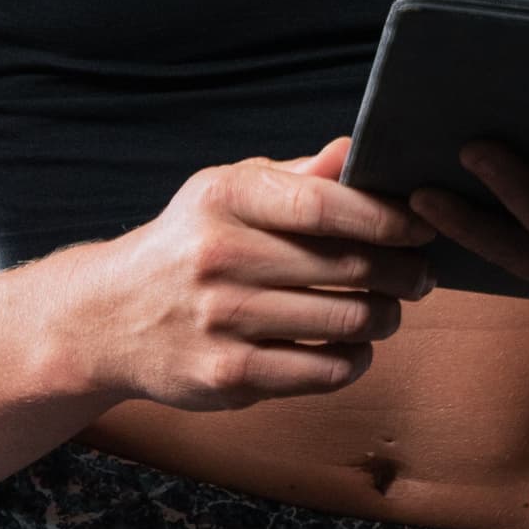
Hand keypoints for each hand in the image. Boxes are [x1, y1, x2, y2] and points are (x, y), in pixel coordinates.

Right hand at [59, 139, 434, 410]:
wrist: (106, 318)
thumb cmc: (189, 244)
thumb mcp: (227, 192)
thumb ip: (298, 177)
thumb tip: (358, 152)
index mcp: (225, 199)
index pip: (325, 206)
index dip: (388, 218)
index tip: (422, 227)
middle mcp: (219, 257)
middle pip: (348, 266)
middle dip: (403, 272)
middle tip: (421, 275)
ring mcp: (221, 320)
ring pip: (345, 321)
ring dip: (385, 317)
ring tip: (390, 309)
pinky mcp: (226, 376)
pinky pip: (321, 371)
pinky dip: (354, 360)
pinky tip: (355, 347)